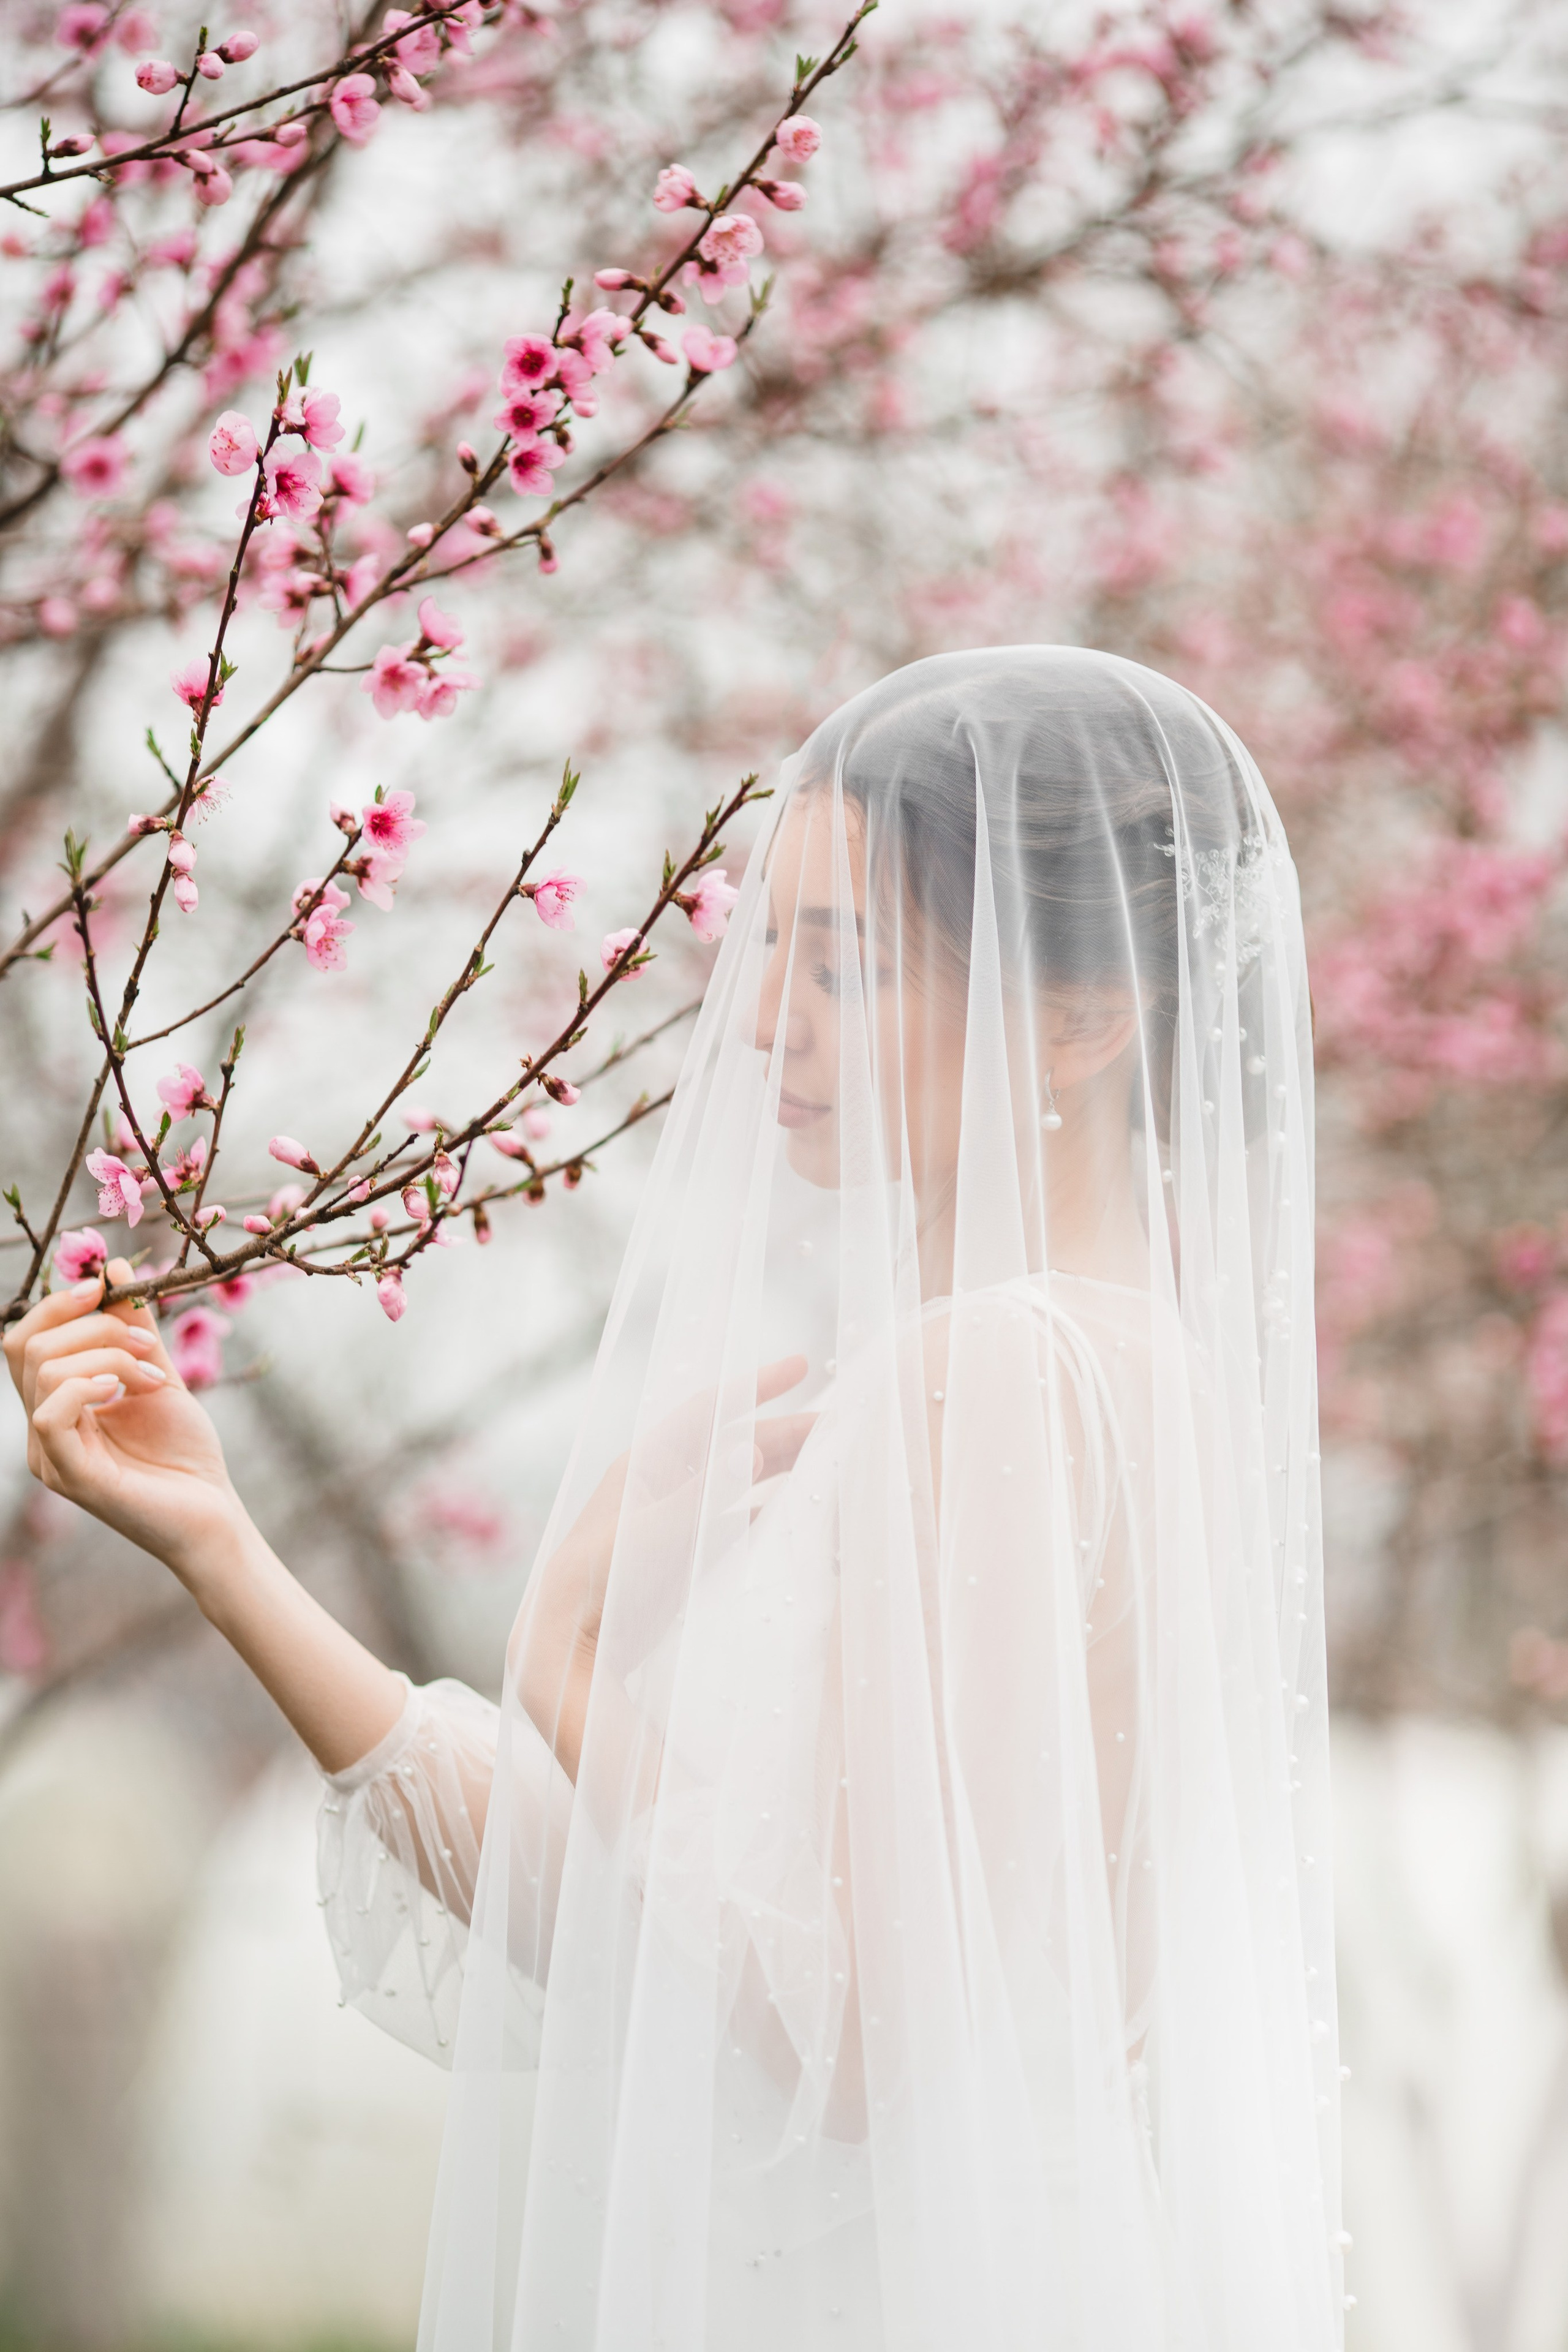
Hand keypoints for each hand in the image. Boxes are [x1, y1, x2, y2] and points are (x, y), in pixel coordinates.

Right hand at [4, 1258, 245, 1585]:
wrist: (214, 1513)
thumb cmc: (185, 1452)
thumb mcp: (159, 1373)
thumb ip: (133, 1327)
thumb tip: (113, 1266)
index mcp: (56, 1405)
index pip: (24, 1340)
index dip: (58, 1303)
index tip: (106, 1285)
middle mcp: (43, 1430)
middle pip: (26, 1346)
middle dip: (90, 1325)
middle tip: (144, 1342)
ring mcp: (50, 1455)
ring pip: (42, 1371)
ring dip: (106, 1353)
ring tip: (151, 1373)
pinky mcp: (71, 1476)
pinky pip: (51, 1413)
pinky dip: (89, 1385)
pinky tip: (125, 1390)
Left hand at [514, 1354, 816, 1773]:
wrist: (566, 1639)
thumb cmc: (597, 1579)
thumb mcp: (650, 1534)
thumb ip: (703, 1497)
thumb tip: (753, 1451)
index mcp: (647, 1465)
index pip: (709, 1412)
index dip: (754, 1388)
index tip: (801, 1366)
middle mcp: (664, 1485)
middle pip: (734, 1445)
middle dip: (783, 1431)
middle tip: (837, 1425)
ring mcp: (677, 1520)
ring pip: (740, 1482)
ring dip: (781, 1469)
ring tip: (827, 1460)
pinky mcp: (685, 1556)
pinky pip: (736, 1524)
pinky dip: (767, 1515)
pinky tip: (796, 1516)